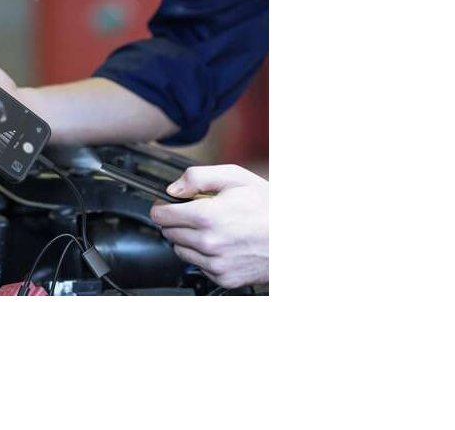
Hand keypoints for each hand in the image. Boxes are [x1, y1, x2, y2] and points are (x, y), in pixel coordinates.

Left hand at [149, 164, 268, 287]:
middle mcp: (208, 242)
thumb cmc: (268, 207)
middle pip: (168, 233)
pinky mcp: (223, 277)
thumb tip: (173, 188)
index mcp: (207, 216)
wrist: (293, 237)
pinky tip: (220, 243)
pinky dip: (203, 255)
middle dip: (176, 221)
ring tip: (210, 228)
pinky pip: (198, 265)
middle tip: (194, 213)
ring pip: (180, 250)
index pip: (161, 216)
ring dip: (187, 238)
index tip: (166, 205)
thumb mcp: (235, 177)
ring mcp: (215, 263)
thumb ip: (198, 177)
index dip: (162, 207)